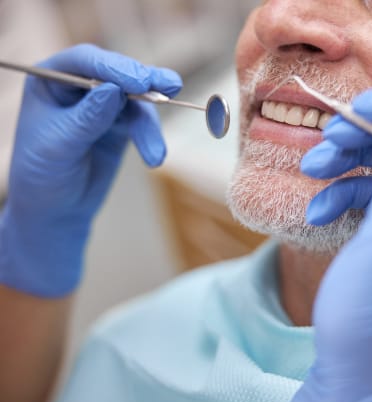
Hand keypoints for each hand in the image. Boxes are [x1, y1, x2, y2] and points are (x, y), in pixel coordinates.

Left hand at [0, 44, 181, 297]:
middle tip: (169, 88)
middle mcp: (78, 86)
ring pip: (136, 100)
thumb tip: (115, 90)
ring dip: (150, 124)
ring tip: (155, 154)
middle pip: (117, 73)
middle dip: (144, 82)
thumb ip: (87, 118)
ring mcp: (102, 104)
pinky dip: (152, 137)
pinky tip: (155, 156)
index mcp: (50, 80)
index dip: (113, 67)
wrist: (56, 209)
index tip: (139, 82)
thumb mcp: (59, 146)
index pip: (84, 61)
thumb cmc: (43, 176)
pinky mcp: (121, 125)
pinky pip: (143, 122)